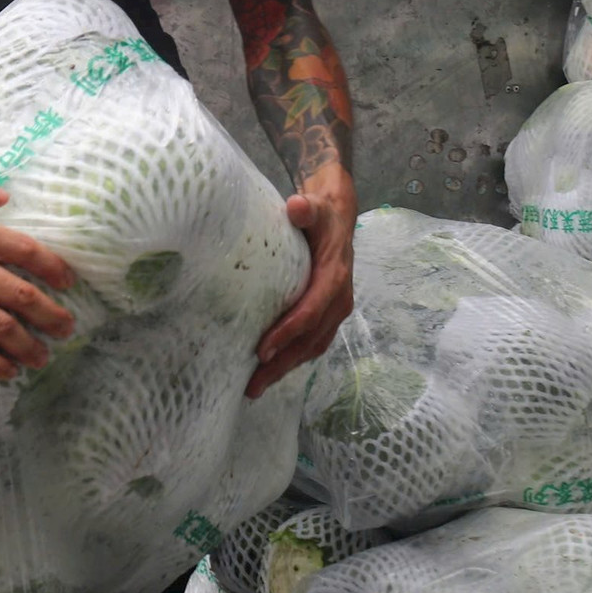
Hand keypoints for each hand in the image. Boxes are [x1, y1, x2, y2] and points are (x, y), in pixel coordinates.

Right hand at [0, 167, 76, 380]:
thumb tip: (6, 195)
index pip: (26, 251)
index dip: (54, 268)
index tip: (69, 283)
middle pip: (22, 295)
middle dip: (52, 315)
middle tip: (68, 327)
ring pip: (2, 326)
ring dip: (29, 345)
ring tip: (45, 356)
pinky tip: (10, 371)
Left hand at [249, 164, 356, 398]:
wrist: (338, 219)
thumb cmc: (321, 215)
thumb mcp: (316, 207)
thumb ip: (307, 208)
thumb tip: (297, 206)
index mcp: (335, 278)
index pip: (310, 312)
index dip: (287, 333)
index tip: (261, 350)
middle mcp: (339, 300)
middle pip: (309, 340)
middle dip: (281, 363)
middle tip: (253, 386)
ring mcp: (335, 311)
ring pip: (311, 347)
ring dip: (286, 368)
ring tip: (257, 386)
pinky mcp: (329, 316)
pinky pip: (313, 343)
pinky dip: (293, 359)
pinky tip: (272, 369)